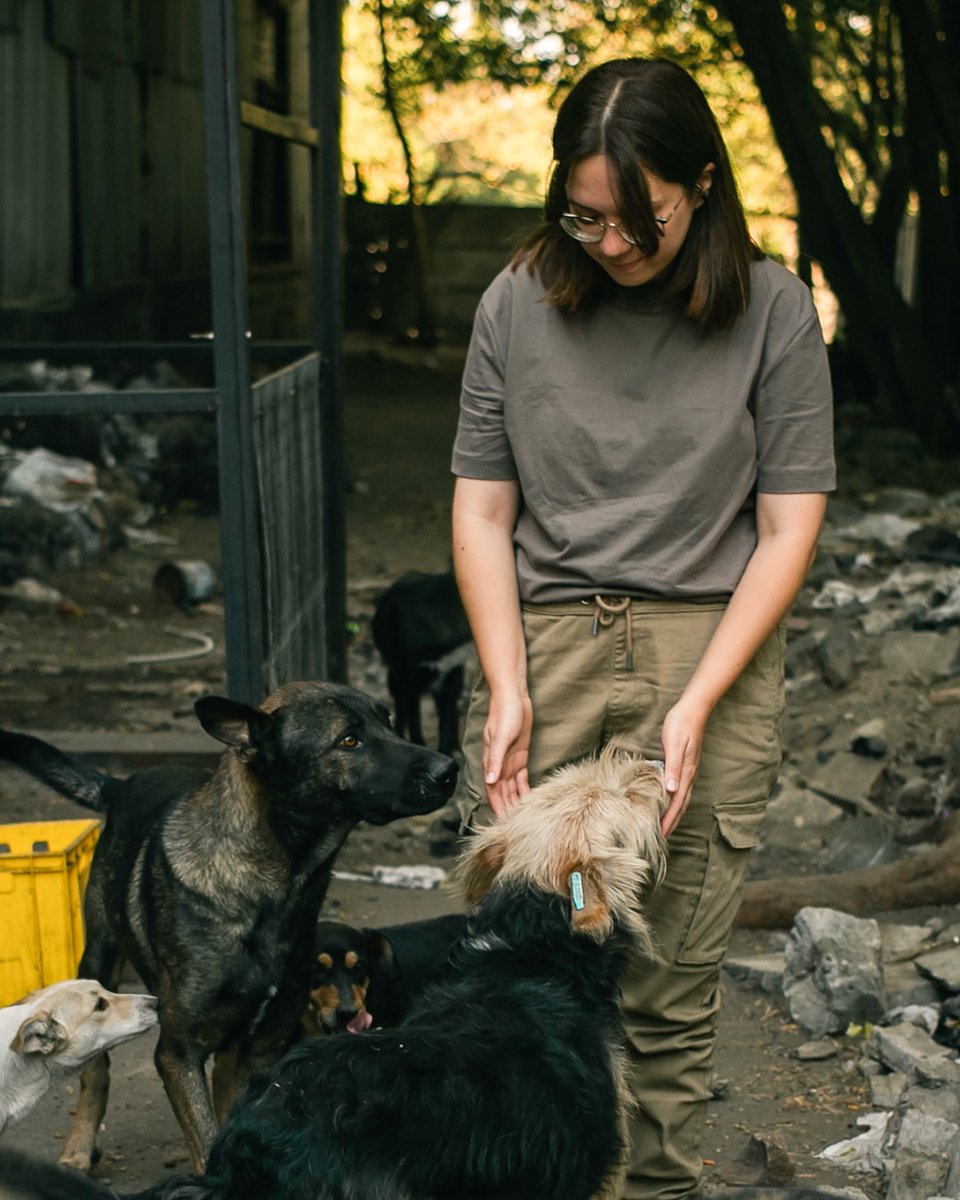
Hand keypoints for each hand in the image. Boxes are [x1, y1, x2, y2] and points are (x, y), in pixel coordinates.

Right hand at [482, 691, 532, 817]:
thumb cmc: (504, 714)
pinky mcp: (520, 756)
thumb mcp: (501, 737)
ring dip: (516, 802)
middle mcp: (500, 765)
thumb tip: (489, 781)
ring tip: (524, 817)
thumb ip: (495, 760)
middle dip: (508, 809)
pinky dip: (524, 789)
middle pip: (503, 793)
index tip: (504, 824)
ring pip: (512, 788)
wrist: (512, 697)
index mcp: (492, 762)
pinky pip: (521, 778)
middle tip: (516, 827)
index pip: (494, 791)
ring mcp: (510, 761)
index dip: (498, 807)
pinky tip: (530, 799)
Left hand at [659, 698, 707, 835]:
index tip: (661, 835)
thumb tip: (671, 791)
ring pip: (681, 799)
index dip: (669, 820)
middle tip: (661, 838)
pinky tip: (667, 802)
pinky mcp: (684, 765)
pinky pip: (679, 789)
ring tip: (664, 826)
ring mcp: (688, 771)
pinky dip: (674, 801)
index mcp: (686, 773)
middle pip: (681, 805)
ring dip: (674, 814)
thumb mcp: (673, 745)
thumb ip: (672, 768)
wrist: (693, 709)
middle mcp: (689, 775)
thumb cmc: (680, 725)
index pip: (677, 803)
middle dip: (672, 823)